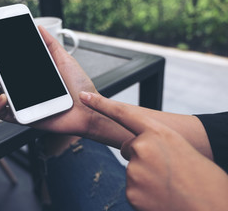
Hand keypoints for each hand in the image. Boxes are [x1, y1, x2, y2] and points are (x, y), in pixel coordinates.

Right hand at [0, 26, 97, 134]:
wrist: (90, 109)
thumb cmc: (79, 87)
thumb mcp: (64, 60)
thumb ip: (50, 45)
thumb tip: (38, 28)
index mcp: (30, 75)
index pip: (7, 64)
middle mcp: (23, 88)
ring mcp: (22, 103)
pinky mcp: (23, 117)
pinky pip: (3, 114)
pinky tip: (4, 97)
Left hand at [80, 92, 227, 210]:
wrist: (213, 206)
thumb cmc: (202, 177)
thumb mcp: (179, 148)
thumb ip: (153, 141)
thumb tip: (131, 147)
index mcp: (158, 132)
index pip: (122, 113)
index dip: (100, 104)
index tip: (84, 97)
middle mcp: (142, 148)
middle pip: (128, 148)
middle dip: (141, 155)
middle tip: (165, 168)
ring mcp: (135, 170)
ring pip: (131, 170)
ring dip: (144, 176)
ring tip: (167, 184)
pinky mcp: (131, 192)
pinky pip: (132, 188)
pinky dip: (143, 193)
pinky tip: (161, 196)